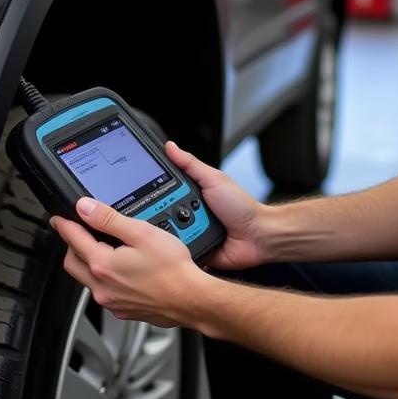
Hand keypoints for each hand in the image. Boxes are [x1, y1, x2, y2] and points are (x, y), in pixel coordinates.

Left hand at [51, 197, 210, 327]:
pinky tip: (119, 269)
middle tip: (77, 231)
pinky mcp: (123, 310)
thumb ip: (109, 219)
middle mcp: (102, 287)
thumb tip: (85, 208)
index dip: (64, 224)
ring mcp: (112, 301)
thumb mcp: (141, 233)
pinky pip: (103, 291)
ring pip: (87, 279)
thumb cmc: (173, 270)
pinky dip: (103, 277)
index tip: (58, 218)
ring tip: (100, 247)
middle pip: (72, 262)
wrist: (192, 299)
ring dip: (87, 262)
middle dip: (71, 245)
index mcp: (103, 265)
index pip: (73, 239)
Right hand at [164, 141, 269, 270]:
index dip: (151, 190)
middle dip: (160, 212)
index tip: (139, 189)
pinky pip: (177, 252)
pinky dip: (176, 249)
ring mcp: (190, 233)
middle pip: (160, 212)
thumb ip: (190, 164)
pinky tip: (177, 245)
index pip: (162, 190)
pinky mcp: (193, 251)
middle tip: (168, 211)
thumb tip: (170, 146)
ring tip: (177, 228)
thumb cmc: (241, 207)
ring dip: (170, 232)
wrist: (258, 236)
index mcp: (190, 194)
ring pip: (166, 233)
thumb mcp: (214, 179)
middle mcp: (187, 213)